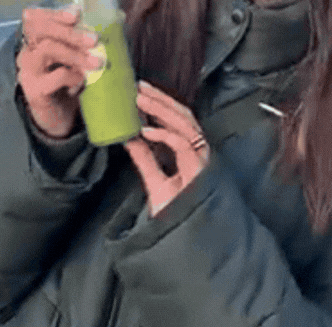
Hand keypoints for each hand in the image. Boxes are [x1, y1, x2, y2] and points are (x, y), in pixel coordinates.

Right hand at [16, 6, 103, 137]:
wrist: (58, 117)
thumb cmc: (69, 81)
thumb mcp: (77, 57)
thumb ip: (89, 38)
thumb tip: (119, 16)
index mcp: (36, 40)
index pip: (36, 18)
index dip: (54, 13)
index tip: (77, 13)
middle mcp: (28, 51)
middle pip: (40, 29)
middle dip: (69, 31)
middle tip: (94, 39)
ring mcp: (29, 71)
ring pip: (48, 49)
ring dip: (76, 53)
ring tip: (97, 62)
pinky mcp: (35, 91)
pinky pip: (55, 77)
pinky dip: (73, 75)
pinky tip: (83, 80)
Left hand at [124, 81, 209, 216]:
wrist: (189, 245)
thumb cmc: (178, 216)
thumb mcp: (156, 183)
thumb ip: (146, 160)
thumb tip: (130, 138)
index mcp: (192, 153)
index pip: (180, 120)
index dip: (163, 104)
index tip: (141, 92)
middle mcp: (200, 154)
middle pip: (183, 116)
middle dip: (162, 99)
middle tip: (139, 86)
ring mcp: (201, 162)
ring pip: (185, 124)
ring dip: (162, 109)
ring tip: (140, 99)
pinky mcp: (199, 172)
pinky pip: (183, 145)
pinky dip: (165, 135)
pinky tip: (146, 130)